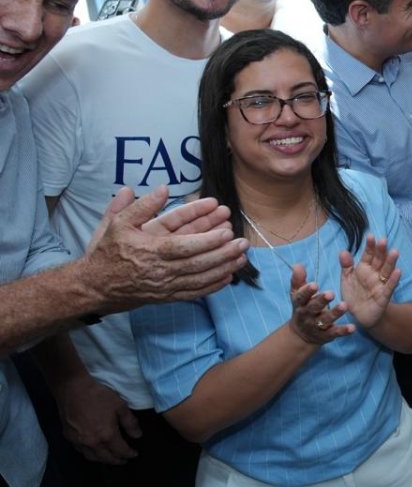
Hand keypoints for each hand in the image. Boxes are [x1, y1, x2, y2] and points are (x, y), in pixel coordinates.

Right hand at [55, 376, 141, 464]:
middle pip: (106, 458)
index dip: (129, 454)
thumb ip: (130, 423)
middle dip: (117, 461)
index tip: (134, 454)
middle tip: (124, 460)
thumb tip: (138, 436)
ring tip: (111, 458)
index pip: (120, 451)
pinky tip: (94, 451)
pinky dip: (91, 454)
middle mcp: (92, 443)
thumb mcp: (120, 406)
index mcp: (107, 436)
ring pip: (93, 458)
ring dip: (103, 460)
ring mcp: (79, 442)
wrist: (73, 390)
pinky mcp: (69, 438)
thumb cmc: (99, 396)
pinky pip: (81, 451)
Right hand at [82, 187, 248, 309]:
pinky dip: (212, 286)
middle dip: (223, 253)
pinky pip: (193, 293)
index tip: (226, 230)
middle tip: (243, 242)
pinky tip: (228, 277)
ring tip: (242, 257)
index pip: (184, 246)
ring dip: (223, 268)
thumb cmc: (107, 251)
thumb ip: (141, 205)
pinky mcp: (166, 297)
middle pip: (198, 263)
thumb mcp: (117, 222)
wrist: (93, 286)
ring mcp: (164, 286)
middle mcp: (159, 271)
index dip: (207, 240)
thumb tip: (163, 189)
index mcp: (149, 250)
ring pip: (199, 279)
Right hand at [288, 265, 351, 344]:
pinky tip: (352, 328)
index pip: (302, 296)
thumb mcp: (298, 295)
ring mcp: (317, 325)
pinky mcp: (327, 335)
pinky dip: (344, 331)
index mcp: (300, 303)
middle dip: (322, 300)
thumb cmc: (303, 307)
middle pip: (314, 307)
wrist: (302, 334)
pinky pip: (335, 332)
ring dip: (335, 313)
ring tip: (345, 306)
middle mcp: (307, 314)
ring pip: (326, 319)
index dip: (307, 291)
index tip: (315, 284)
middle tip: (331, 293)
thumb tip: (298, 265)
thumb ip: (298, 280)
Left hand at [339, 235, 400, 329]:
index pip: (368, 255)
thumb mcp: (346, 280)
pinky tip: (398, 271)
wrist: (360, 315)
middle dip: (381, 251)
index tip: (370, 236)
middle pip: (379, 260)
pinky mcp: (384, 296)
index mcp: (364, 268)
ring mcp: (380, 284)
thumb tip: (343, 251)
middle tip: (383, 240)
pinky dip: (394, 280)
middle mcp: (374, 274)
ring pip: (386, 271)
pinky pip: (389, 287)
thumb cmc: (354, 295)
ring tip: (394, 252)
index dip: (369, 246)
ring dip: (391, 262)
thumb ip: (346, 266)